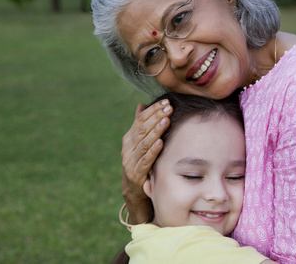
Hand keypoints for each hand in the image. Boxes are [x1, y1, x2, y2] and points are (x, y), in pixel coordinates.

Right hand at [121, 99, 171, 223]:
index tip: (165, 102)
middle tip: (169, 108)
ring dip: (156, 131)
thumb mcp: (141, 144)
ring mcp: (130, 162)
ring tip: (166, 121)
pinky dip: (153, 151)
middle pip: (142, 129)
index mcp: (128, 139)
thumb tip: (141, 105)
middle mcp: (127, 149)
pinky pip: (145, 161)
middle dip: (156, 117)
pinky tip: (161, 142)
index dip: (152, 110)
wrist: (135, 192)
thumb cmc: (141, 164)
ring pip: (143, 143)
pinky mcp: (135, 175)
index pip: (140, 120)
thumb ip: (141, 125)